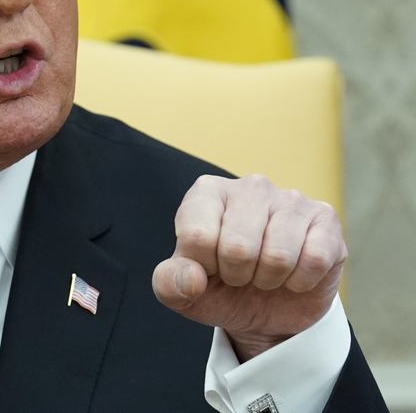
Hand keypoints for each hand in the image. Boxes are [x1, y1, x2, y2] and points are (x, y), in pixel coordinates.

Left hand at [152, 174, 345, 360]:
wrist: (267, 310)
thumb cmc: (219, 288)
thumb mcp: (182, 292)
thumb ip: (169, 283)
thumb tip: (192, 279)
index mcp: (207, 192)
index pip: (197, 236)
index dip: (203, 268)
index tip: (208, 267)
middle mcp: (250, 186)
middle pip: (238, 247)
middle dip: (237, 275)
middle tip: (240, 273)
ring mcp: (291, 199)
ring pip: (278, 256)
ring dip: (269, 280)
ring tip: (265, 273)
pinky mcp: (326, 220)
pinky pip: (314, 260)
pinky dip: (300, 282)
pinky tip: (293, 274)